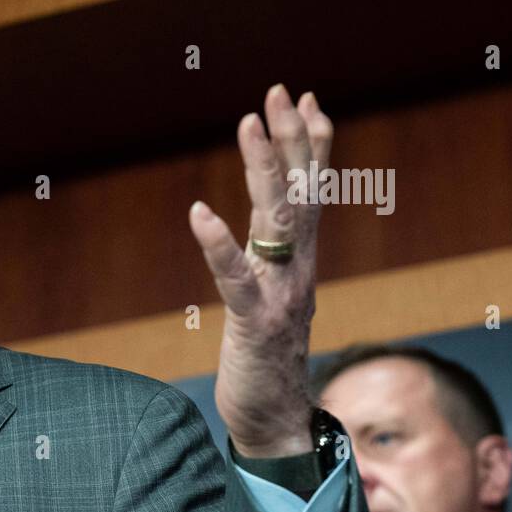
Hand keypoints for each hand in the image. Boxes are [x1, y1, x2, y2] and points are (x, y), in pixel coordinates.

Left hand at [188, 84, 333, 457]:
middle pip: (300, 192)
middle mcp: (299, 270)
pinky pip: (236, 277)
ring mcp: (281, 294)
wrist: (278, 422)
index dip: (312, 145)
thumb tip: (267, 226)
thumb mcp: (274, 297)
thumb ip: (272, 260)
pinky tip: (199, 213)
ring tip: (250, 124)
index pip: (312, 192)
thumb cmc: (268, 359)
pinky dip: (218, 244)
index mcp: (301, 262)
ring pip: (275, 221)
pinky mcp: (255, 322)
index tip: (305, 98)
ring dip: (263, 169)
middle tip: (280, 89)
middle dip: (291, 138)